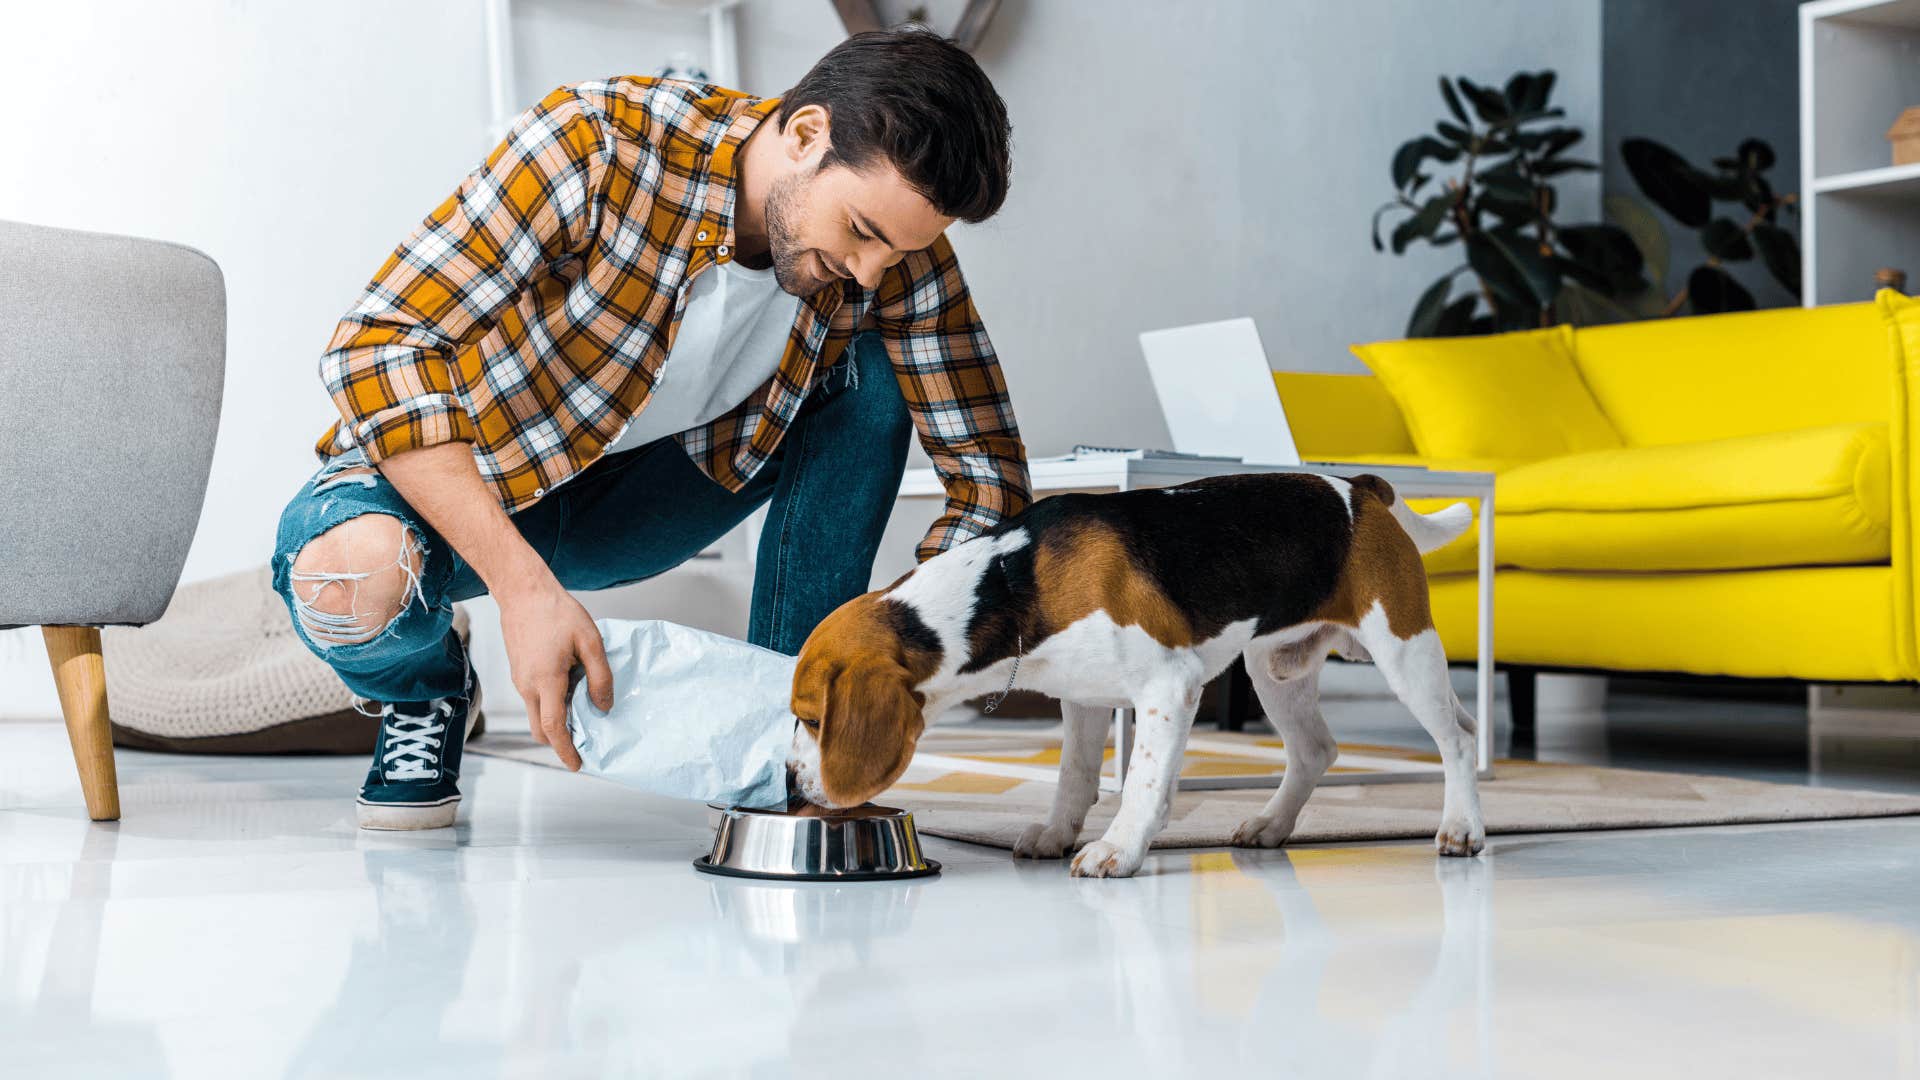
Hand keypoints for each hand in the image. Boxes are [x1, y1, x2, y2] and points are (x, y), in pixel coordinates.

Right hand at [496, 575, 613, 770]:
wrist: (523, 592)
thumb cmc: (557, 612)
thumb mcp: (590, 642)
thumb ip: (600, 677)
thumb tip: (604, 707)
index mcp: (545, 681)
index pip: (553, 728)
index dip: (566, 751)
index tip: (578, 765)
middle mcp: (527, 685)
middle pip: (540, 729)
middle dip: (560, 743)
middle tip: (585, 746)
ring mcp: (519, 679)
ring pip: (536, 714)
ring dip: (557, 723)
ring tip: (584, 717)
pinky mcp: (518, 671)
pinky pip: (534, 699)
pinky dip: (551, 706)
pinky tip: (571, 693)